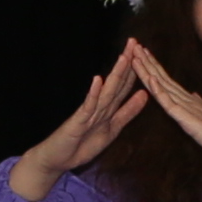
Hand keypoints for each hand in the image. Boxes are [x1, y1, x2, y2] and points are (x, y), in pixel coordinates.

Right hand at [11, 51, 152, 201]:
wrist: (56, 159)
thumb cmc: (82, 144)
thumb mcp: (112, 129)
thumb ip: (127, 112)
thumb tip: (144, 95)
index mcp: (109, 108)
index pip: (124, 85)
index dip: (135, 70)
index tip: (145, 52)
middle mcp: (99, 106)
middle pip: (116, 82)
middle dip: (126, 63)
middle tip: (134, 42)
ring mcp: (88, 113)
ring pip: (105, 91)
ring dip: (115, 74)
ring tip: (124, 57)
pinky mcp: (77, 122)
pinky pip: (87, 107)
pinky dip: (93, 94)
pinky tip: (98, 80)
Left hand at [120, 38, 201, 191]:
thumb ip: (199, 107)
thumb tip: (193, 95)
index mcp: (190, 102)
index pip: (167, 82)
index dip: (153, 67)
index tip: (141, 54)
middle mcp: (189, 101)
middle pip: (163, 78)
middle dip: (147, 62)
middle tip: (133, 44)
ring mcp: (190, 109)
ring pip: (164, 87)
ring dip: (149, 70)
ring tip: (137, 55)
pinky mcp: (191, 122)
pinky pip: (172, 105)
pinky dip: (160, 92)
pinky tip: (151, 81)